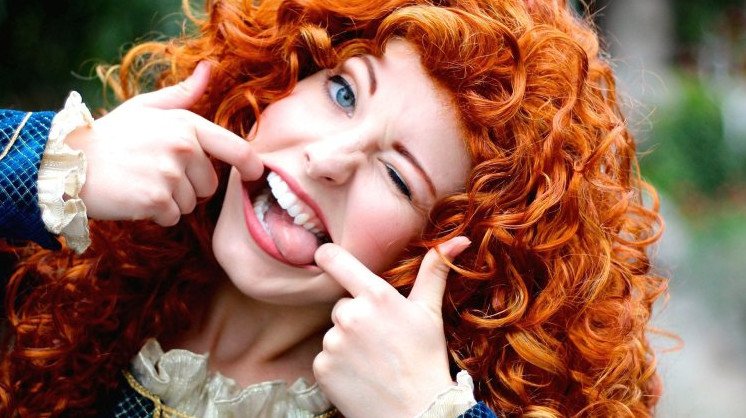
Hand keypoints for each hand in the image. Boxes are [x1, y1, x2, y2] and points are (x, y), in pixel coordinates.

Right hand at [65, 61, 262, 225]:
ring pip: (191, 204)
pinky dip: (157, 215)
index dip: (251, 164)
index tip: (256, 173)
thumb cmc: (110, 135)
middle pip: (210, 184)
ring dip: (172, 201)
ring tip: (142, 183)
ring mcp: (170, 175)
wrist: (68, 162)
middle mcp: (183, 148)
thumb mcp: (146, 107)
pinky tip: (135, 198)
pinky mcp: (156, 201)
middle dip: (189, 185)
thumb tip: (209, 69)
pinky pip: (173, 218)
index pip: (236, 148)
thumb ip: (182, 94)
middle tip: (156, 173)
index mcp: (187, 124)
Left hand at [312, 237, 470, 417]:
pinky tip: (360, 376)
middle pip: (342, 305)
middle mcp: (351, 315)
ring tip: (373, 361)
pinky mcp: (322, 368)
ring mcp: (333, 343)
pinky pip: (324, 358)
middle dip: (357, 318)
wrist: (418, 413)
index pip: (335, 260)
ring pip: (334, 333)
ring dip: (347, 343)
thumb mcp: (430, 312)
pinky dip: (338, 366)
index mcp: (376, 295)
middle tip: (381, 340)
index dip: (327, 256)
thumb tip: (460, 239)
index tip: (324, 256)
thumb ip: (435, 271)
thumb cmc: (427, 360)